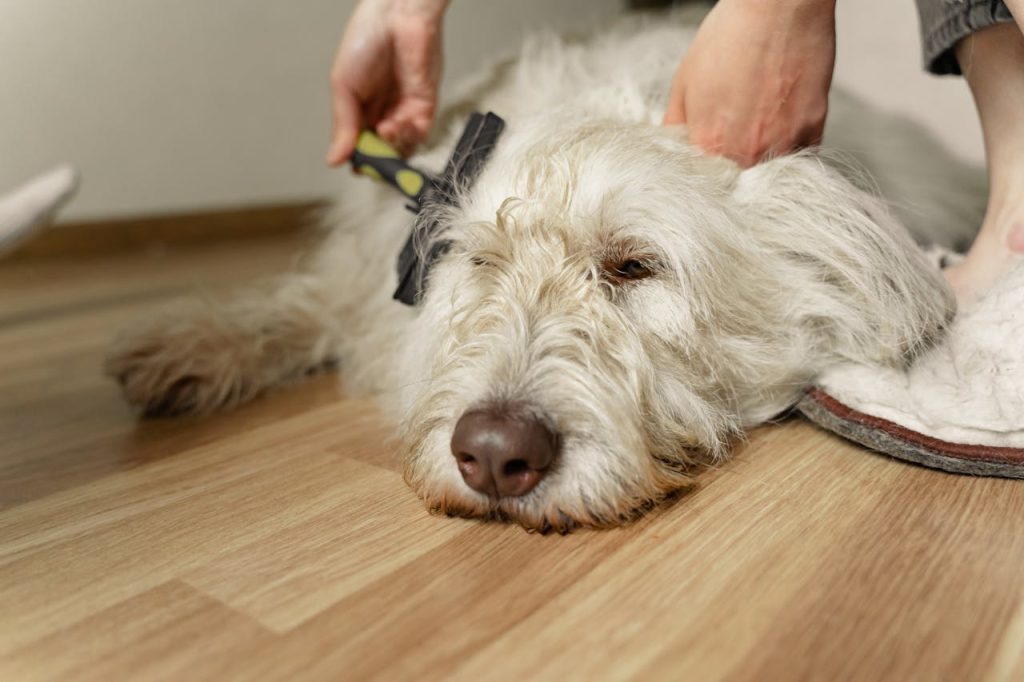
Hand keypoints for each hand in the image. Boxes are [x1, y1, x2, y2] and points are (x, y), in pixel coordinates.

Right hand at [326, 0, 448, 164]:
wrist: (397, 16)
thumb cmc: (365, 41)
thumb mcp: (343, 86)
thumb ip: (342, 125)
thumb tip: (333, 161)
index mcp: (358, 110)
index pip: (359, 148)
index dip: (358, 159)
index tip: (356, 163)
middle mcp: (382, 114)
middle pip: (382, 153)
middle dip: (378, 159)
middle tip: (373, 155)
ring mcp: (404, 112)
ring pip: (402, 149)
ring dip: (393, 148)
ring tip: (385, 128)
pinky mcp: (425, 107)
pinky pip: (420, 135)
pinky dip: (408, 137)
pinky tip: (397, 123)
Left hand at [663, 0, 836, 167]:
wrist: (779, 7)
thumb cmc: (730, 36)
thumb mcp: (684, 82)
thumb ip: (675, 124)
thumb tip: (671, 147)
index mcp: (710, 144)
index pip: (699, 182)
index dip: (700, 174)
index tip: (701, 165)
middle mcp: (747, 153)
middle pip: (735, 181)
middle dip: (729, 169)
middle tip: (730, 142)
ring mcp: (783, 144)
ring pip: (768, 172)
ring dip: (760, 159)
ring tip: (755, 127)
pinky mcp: (813, 130)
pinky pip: (799, 155)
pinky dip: (789, 145)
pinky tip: (779, 120)